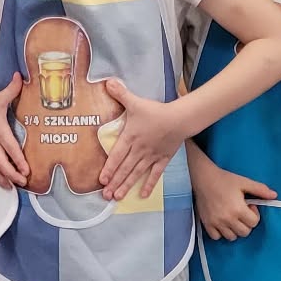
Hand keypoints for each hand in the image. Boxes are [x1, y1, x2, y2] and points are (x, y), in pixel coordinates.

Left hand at [100, 79, 185, 201]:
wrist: (179, 119)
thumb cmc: (156, 111)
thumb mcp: (135, 102)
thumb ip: (120, 93)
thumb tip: (107, 82)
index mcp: (130, 137)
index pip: (116, 156)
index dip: (108, 169)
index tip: (101, 181)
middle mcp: (138, 150)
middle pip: (124, 168)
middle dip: (115, 182)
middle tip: (106, 196)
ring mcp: (150, 156)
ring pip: (136, 174)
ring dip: (127, 186)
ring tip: (118, 198)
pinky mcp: (162, 159)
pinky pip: (154, 174)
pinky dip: (148, 184)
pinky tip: (142, 195)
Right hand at [191, 158, 268, 240]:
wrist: (203, 178)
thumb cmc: (225, 179)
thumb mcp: (244, 182)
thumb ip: (260, 190)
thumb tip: (275, 196)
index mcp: (238, 209)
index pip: (254, 222)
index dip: (254, 214)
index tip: (249, 205)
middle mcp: (227, 219)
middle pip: (244, 232)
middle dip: (246, 224)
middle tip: (241, 212)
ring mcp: (216, 223)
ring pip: (231, 237)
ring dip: (235, 229)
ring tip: (232, 218)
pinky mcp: (207, 224)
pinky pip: (217, 237)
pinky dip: (221, 232)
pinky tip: (222, 222)